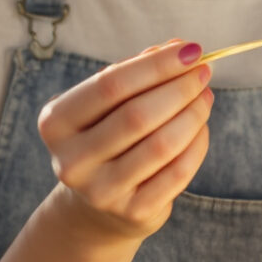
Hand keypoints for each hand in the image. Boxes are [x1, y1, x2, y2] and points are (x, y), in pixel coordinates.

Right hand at [36, 40, 214, 241]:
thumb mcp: (107, 105)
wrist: (96, 207)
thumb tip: (178, 48)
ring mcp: (101, 192)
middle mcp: (72, 160)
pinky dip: (196, 144)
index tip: (190, 49)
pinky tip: (201, 127)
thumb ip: (136, 73)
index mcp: (56, 122)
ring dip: (193, 114)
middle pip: (137, 116)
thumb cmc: (105, 137)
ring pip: (161, 145)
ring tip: (205, 96)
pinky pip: (177, 173)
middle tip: (204, 72)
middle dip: (179, 88)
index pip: (110, 85)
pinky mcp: (133, 213)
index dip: (155, 65)